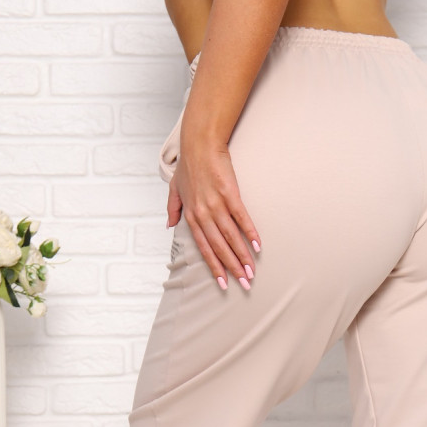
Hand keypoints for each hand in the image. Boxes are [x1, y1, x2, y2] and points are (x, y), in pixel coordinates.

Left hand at [167, 140, 260, 290]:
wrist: (199, 143)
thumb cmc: (188, 165)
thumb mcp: (174, 188)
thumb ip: (172, 209)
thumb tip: (169, 225)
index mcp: (191, 216)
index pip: (204, 248)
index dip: (214, 267)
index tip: (223, 283)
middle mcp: (203, 214)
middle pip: (219, 247)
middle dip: (232, 268)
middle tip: (244, 284)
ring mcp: (217, 205)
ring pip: (230, 237)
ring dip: (242, 256)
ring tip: (251, 271)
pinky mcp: (230, 194)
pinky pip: (241, 218)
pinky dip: (249, 232)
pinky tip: (257, 246)